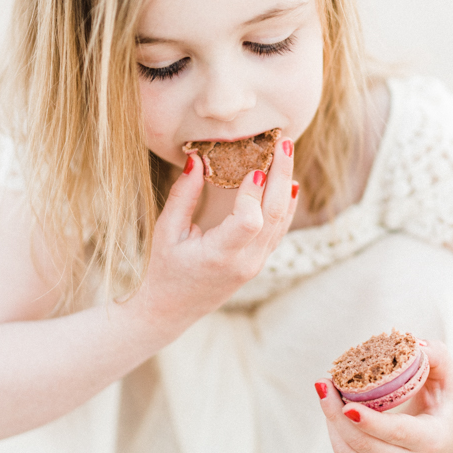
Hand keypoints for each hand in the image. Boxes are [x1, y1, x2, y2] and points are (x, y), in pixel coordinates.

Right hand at [136, 137, 298, 329]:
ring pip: (282, 222)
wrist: (172, 309)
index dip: (253, 194)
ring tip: (287, 153)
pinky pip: (279, 231)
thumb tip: (196, 159)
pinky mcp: (259, 262)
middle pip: (275, 215)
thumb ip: (182, 196)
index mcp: (219, 255)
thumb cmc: (164, 270)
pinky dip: (286, 205)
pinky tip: (288, 184)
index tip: (252, 169)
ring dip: (286, 185)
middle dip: (281, 175)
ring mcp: (256, 264)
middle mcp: (244, 261)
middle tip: (283, 143)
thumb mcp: (166, 232)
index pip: (249, 222)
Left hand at [314, 339, 452, 452]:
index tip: (348, 406)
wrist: (444, 434)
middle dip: (337, 414)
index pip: (397, 433)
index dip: (371, 422)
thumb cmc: (442, 398)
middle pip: (364, 443)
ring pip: (348, 449)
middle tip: (323, 383)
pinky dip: (333, 426)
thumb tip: (415, 344)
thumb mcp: (447, 375)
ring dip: (331, 419)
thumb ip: (437, 356)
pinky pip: (343, 449)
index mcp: (431, 438)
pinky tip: (331, 403)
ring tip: (324, 388)